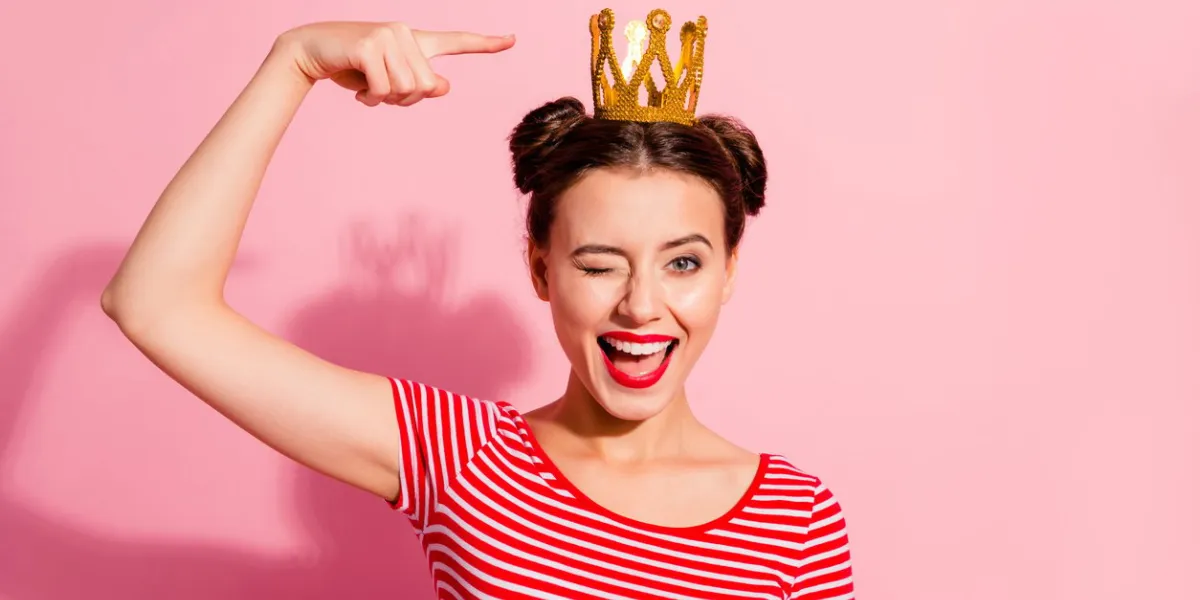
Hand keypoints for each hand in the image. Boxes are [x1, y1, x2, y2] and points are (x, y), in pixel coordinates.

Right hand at [274, 21, 514, 106]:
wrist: (310, 52)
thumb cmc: (352, 68)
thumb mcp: (389, 81)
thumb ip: (417, 85)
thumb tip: (444, 86)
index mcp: (414, 40)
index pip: (456, 42)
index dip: (485, 44)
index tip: (513, 40)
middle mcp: (405, 32)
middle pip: (425, 87)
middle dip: (403, 100)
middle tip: (379, 92)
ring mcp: (388, 35)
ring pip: (406, 90)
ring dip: (385, 100)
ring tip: (367, 87)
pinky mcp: (370, 45)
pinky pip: (384, 89)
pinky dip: (370, 97)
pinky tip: (357, 87)